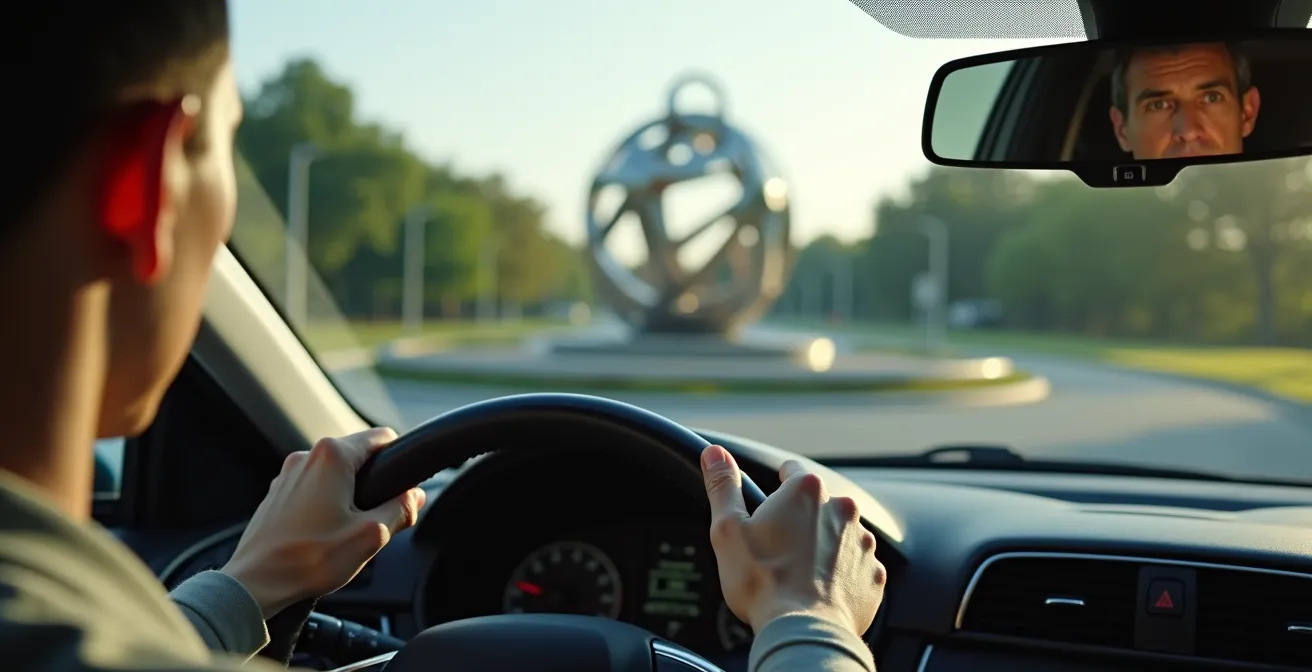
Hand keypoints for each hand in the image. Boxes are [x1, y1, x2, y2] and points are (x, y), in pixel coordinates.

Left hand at [221, 427, 425, 618]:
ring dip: (347, 496)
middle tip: (375, 519)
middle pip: (358, 456)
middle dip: (373, 483)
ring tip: (346, 532)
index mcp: (332, 456)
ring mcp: (287, 475)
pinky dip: (324, 505)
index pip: (382, 437)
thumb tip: (415, 496)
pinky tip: (323, 536)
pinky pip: (312, 490)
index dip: (400, 460)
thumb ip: (400, 510)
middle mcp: (306, 456)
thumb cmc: (309, 559)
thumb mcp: (371, 535)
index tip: (403, 487)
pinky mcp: (276, 495)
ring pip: (334, 475)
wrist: (254, 584)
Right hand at [701, 445, 884, 636]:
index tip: (765, 510)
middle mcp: (842, 510)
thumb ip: (723, 485)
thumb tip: (714, 453)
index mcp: (806, 491)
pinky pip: (855, 566)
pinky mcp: (873, 574)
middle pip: (816, 504)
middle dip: (798, 521)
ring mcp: (862, 543)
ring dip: (821, 546)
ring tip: (796, 574)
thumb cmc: (762, 582)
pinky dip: (839, 574)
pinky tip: (817, 589)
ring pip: (837, 535)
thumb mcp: (728, 528)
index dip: (774, 489)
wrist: (802, 633)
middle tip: (774, 550)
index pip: (790, 471)